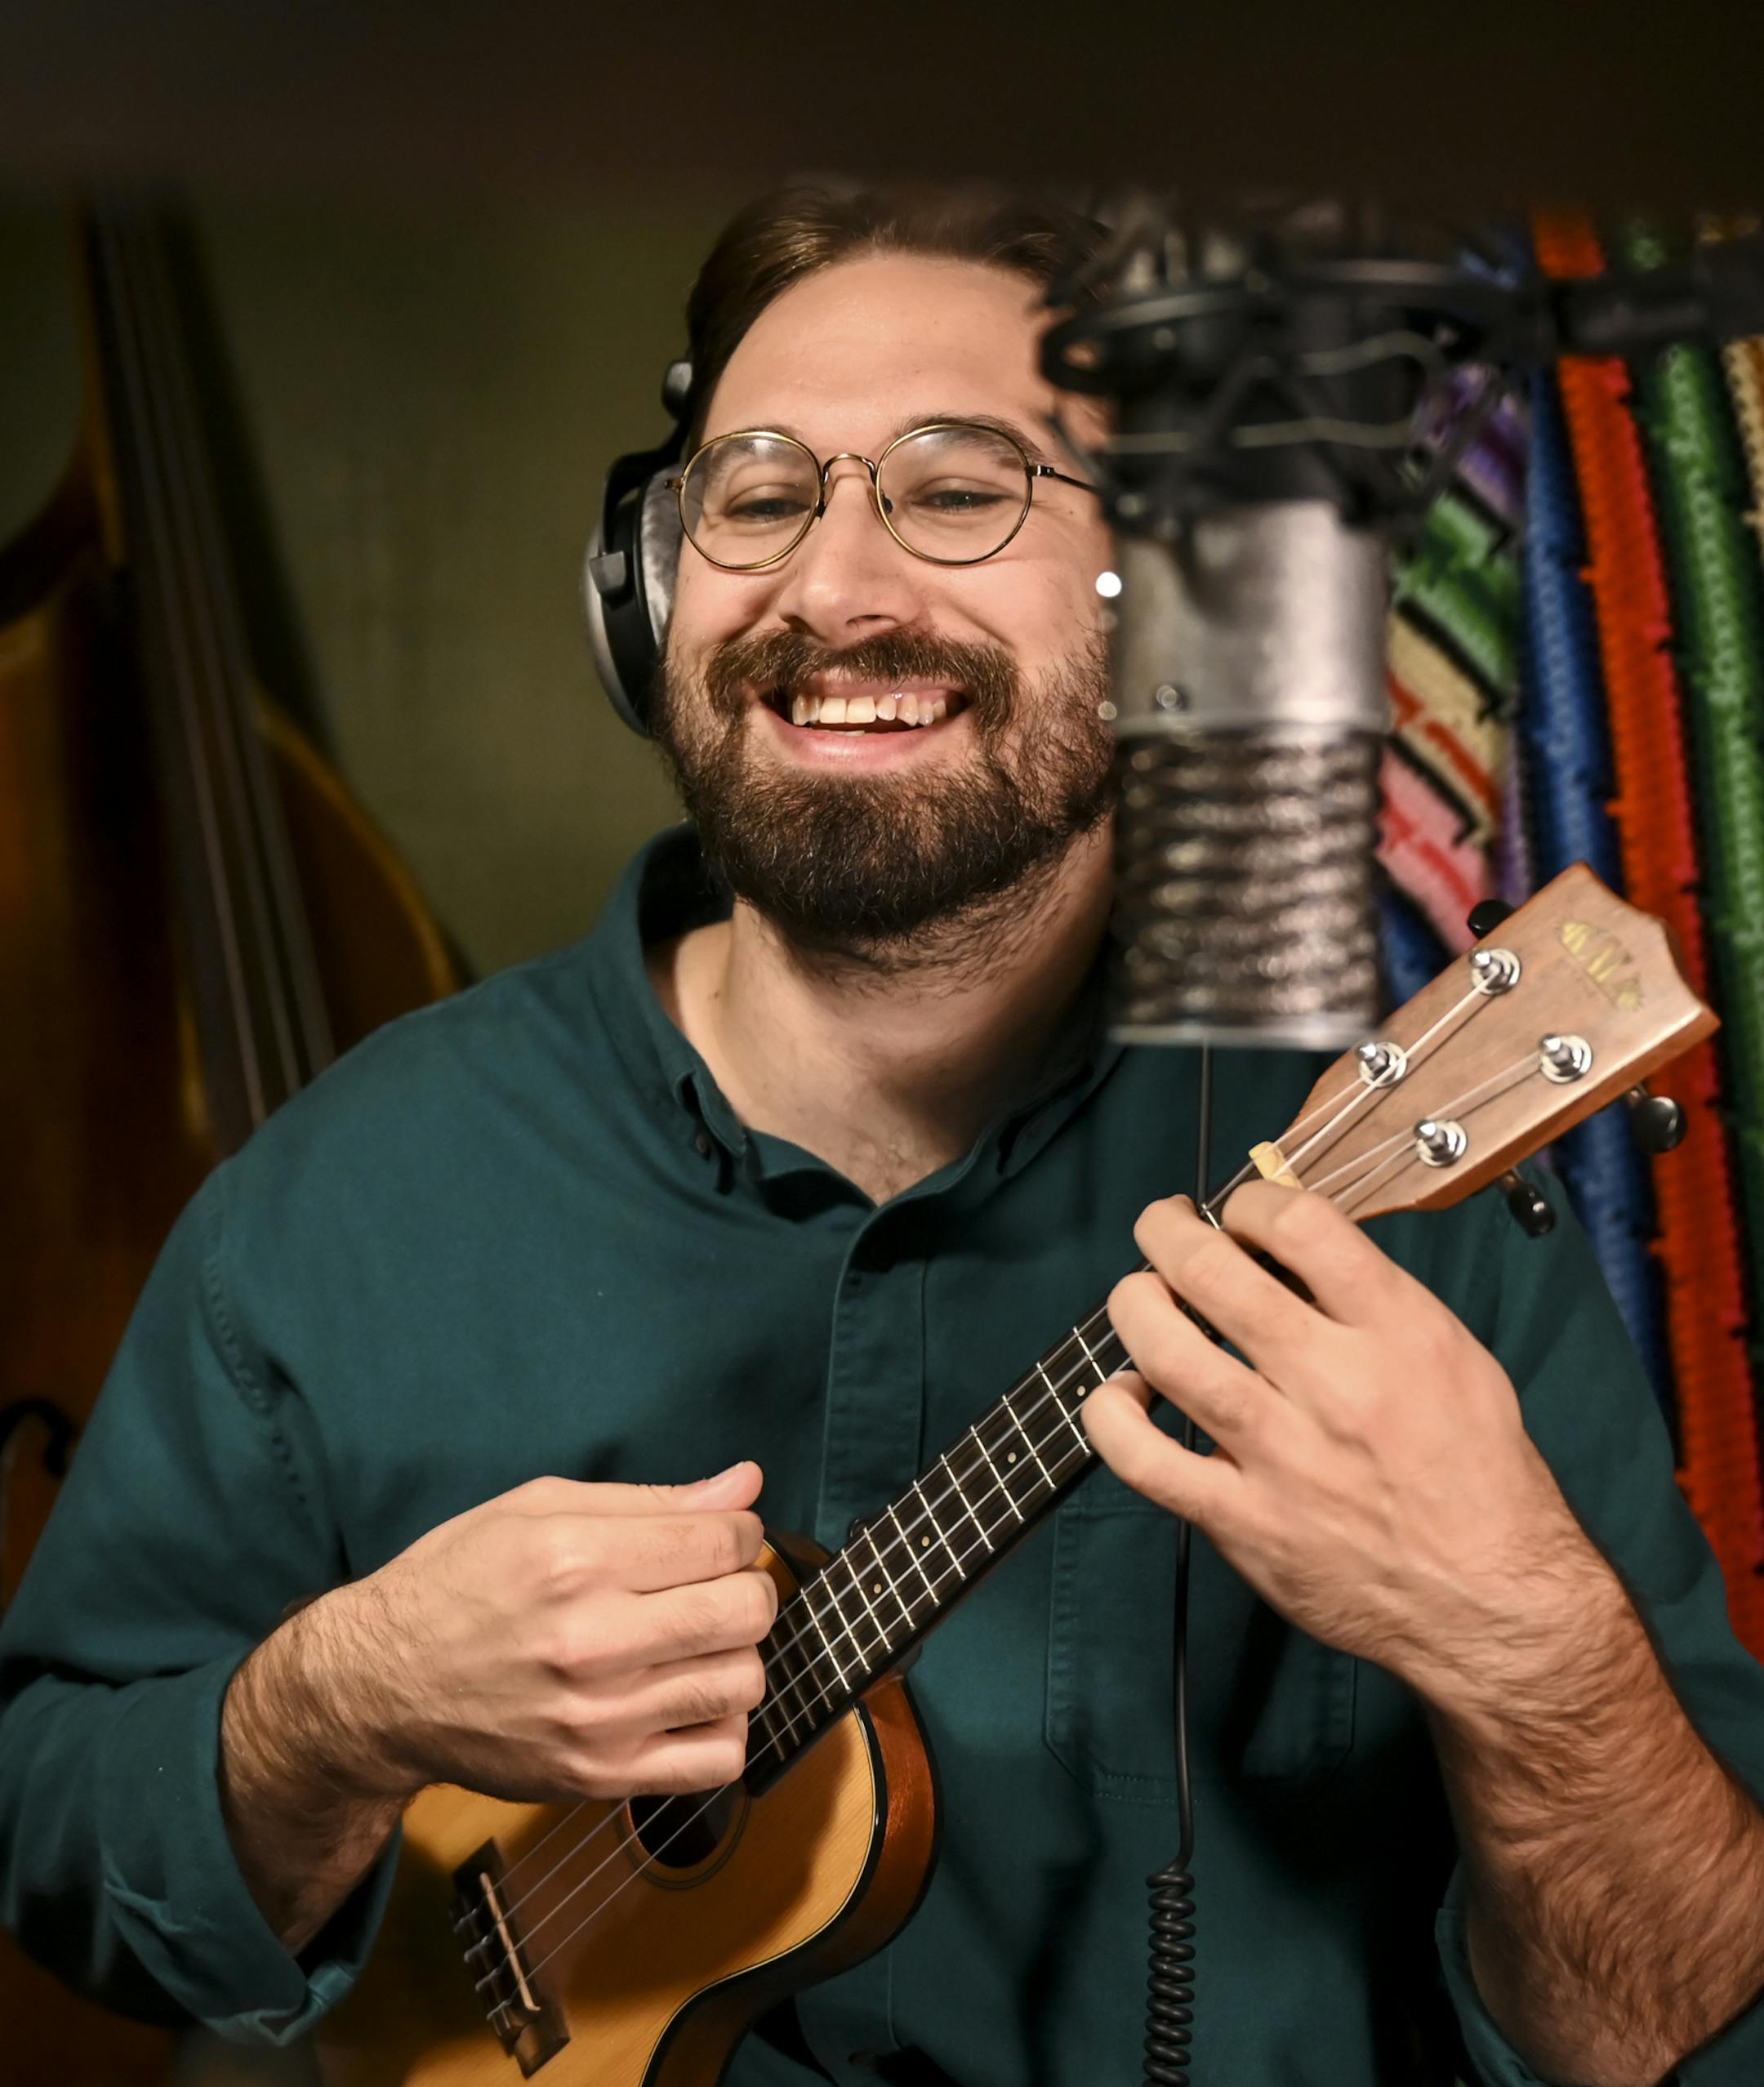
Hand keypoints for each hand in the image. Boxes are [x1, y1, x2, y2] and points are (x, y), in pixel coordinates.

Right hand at [268, 1461, 777, 1804]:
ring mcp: (599, 1719)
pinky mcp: (599, 1777)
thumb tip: (746, 1486)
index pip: (721, 1541)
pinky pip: (718, 1761)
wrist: (380, 1687)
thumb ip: (649, 1499)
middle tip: (716, 1585)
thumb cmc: (459, 1580)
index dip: (741, 1530)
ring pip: (743, 1683)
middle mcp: (592, 1642)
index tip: (723, 1536)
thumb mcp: (538, 1508)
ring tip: (696, 1642)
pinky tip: (687, 1700)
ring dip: (737, 1654)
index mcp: (576, 1561)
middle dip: (748, 1587)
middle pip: (745, 1612)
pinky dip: (723, 1726)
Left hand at [1083, 1185, 1595, 1705]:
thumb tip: (1284, 1245)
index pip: (1300, 1225)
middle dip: (1167, 1231)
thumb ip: (1372, 1299)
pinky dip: (1112, 1416)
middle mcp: (1336, 1387)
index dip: (1251, 1201)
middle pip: (1214, 1275)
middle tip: (1162, 1226)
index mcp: (1398, 1333)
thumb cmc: (1476, 1473)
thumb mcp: (1452, 1357)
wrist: (1493, 1603)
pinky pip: (1144, 1459)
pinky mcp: (1244, 1522)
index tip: (1238, 1212)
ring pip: (1167, 1353)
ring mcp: (1282, 1457)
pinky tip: (1121, 1394)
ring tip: (1138, 1295)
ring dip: (1134, 1305)